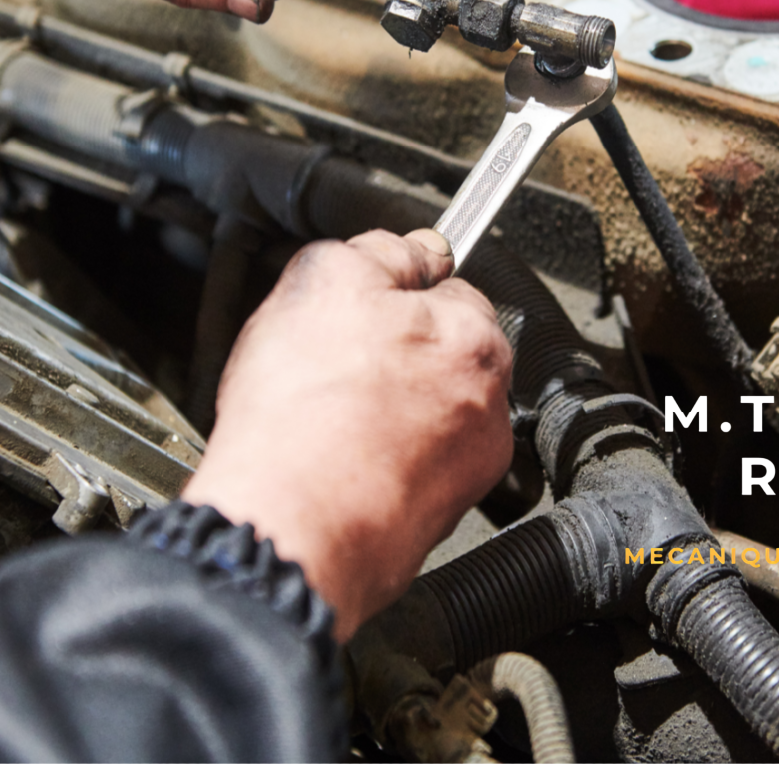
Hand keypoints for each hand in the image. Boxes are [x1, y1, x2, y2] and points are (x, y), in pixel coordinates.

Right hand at [182, 229, 513, 639]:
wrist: (289, 529)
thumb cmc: (302, 416)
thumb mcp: (324, 280)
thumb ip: (378, 250)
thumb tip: (410, 248)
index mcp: (472, 335)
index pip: (449, 288)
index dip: (395, 294)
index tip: (367, 310)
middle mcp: (489, 401)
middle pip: (443, 353)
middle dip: (398, 353)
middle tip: (334, 366)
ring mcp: (470, 465)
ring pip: (430, 413)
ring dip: (393, 410)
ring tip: (329, 420)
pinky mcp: (443, 516)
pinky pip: (416, 468)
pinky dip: (388, 462)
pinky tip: (341, 463)